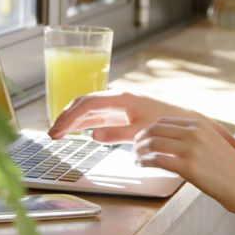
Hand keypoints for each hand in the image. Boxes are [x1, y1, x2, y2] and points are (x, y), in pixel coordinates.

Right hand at [47, 91, 192, 142]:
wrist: (183, 122)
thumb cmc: (165, 124)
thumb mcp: (140, 132)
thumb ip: (117, 134)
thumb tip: (92, 136)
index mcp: (121, 99)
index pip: (87, 104)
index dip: (69, 118)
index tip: (57, 131)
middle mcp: (117, 98)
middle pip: (83, 103)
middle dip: (65, 118)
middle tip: (52, 134)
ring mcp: (117, 105)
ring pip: (88, 109)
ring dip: (72, 120)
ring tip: (57, 134)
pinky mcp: (120, 113)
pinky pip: (96, 115)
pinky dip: (83, 122)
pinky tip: (74, 131)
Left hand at [134, 116, 234, 214]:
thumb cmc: (231, 170)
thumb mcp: (213, 144)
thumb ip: (194, 139)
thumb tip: (172, 142)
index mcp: (200, 125)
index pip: (164, 121)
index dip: (149, 129)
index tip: (141, 138)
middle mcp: (195, 133)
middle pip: (155, 130)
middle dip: (140, 139)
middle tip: (134, 149)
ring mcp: (192, 149)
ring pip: (153, 144)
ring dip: (139, 151)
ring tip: (136, 159)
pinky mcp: (189, 167)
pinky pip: (158, 161)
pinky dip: (145, 163)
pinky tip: (142, 166)